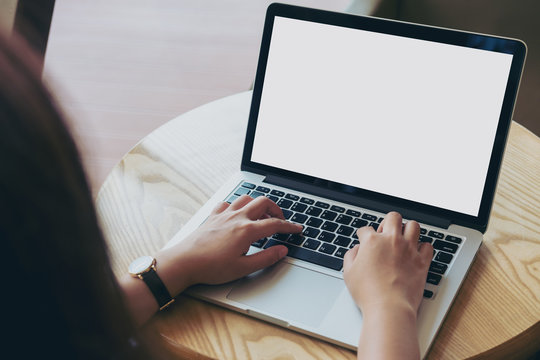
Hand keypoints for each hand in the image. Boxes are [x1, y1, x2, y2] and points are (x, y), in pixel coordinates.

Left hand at [156, 195, 301, 295]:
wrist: (184, 262)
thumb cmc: (211, 267)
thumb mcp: (242, 268)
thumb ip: (266, 258)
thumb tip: (282, 251)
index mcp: (246, 231)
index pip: (275, 225)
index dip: (290, 226)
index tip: (298, 229)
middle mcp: (236, 218)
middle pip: (263, 203)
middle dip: (276, 209)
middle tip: (281, 221)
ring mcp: (224, 215)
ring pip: (246, 198)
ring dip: (257, 204)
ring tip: (261, 217)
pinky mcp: (213, 216)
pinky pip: (228, 203)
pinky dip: (237, 206)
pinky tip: (237, 215)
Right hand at [343, 211, 432, 359]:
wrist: (389, 307)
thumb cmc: (368, 293)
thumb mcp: (349, 273)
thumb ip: (350, 256)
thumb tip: (356, 250)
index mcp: (372, 241)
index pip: (365, 229)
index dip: (362, 235)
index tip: (364, 239)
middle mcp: (392, 240)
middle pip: (393, 217)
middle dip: (388, 222)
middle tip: (385, 232)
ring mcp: (409, 249)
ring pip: (414, 226)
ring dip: (408, 229)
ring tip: (404, 237)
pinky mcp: (422, 261)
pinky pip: (428, 246)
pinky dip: (423, 247)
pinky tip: (416, 252)